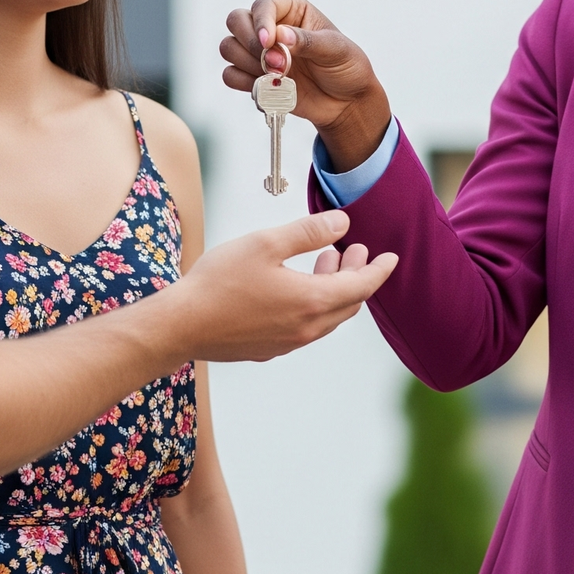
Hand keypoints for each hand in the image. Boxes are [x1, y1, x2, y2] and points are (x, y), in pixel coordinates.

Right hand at [177, 210, 394, 362]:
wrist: (181, 325)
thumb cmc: (219, 282)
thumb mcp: (266, 243)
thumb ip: (309, 233)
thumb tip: (343, 224)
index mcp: (311, 301)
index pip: (362, 287)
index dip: (379, 270)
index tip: (391, 257)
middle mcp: (306, 328)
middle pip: (348, 303)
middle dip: (357, 275)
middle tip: (355, 250)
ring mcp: (288, 342)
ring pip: (327, 316)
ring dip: (334, 289)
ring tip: (327, 261)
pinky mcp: (270, 348)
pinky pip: (307, 326)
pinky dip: (315, 303)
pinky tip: (297, 285)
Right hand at [222, 0, 391, 172]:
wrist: (347, 103)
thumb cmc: (346, 68)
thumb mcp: (336, 50)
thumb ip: (307, 41)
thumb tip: (280, 34)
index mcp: (292, 11)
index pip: (263, 6)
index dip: (261, 23)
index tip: (268, 43)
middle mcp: (271, 28)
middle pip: (236, 21)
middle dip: (251, 44)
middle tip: (276, 64)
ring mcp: (260, 53)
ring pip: (229, 48)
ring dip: (247, 64)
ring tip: (278, 78)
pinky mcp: (254, 77)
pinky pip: (230, 75)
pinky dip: (245, 84)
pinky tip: (269, 90)